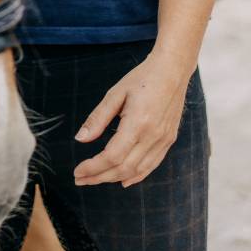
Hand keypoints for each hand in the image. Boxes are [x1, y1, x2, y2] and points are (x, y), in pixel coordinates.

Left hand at [73, 51, 191, 187]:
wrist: (172, 70)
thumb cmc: (142, 78)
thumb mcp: (115, 93)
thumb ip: (98, 118)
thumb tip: (80, 139)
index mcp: (138, 123)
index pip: (112, 156)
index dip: (93, 167)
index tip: (77, 171)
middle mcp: (152, 136)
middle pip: (123, 168)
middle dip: (99, 177)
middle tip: (80, 180)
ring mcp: (163, 140)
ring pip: (137, 170)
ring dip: (114, 178)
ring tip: (95, 179)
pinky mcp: (168, 140)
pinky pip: (151, 165)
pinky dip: (136, 176)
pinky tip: (123, 180)